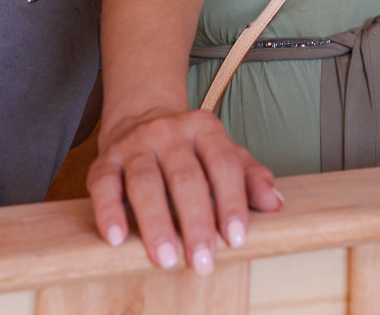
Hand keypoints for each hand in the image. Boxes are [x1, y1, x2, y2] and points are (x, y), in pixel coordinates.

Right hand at [86, 108, 281, 272]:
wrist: (140, 118)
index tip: (236, 239)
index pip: (223, 165)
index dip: (231, 203)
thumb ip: (250, 177)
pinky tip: (117, 238)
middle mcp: (169, 132)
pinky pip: (104, 185)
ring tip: (165, 257)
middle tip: (202, 260)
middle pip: (185, 177)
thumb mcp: (224, 154)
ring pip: (145, 183)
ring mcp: (134, 145)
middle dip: (195, 222)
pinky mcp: (104, 161)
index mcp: (205, 128)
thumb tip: (275, 203)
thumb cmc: (191, 150)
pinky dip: (109, 211)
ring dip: (156, 223)